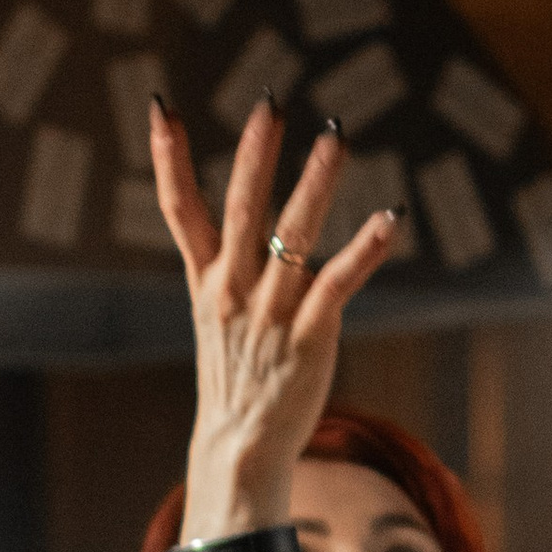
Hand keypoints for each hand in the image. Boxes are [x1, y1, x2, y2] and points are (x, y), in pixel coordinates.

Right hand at [151, 95, 396, 522]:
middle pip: (240, 208)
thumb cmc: (237, 379)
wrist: (240, 448)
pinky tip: (390, 217)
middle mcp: (234, 289)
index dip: (167, 158)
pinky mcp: (310, 336)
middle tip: (271, 104)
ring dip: (317, 182)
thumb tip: (256, 223)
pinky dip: (366, 249)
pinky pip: (339, 282)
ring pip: (294, 234)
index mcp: (207, 281)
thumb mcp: (218, 317)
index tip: (162, 108)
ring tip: (335, 137)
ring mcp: (271, 312)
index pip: (179, 209)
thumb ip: (232, 267)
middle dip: (255, 154)